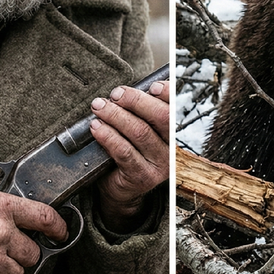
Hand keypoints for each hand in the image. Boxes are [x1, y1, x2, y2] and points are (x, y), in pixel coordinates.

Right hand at [0, 179, 66, 273]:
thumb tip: (11, 187)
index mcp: (2, 207)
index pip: (46, 218)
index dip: (59, 228)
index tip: (61, 233)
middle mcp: (1, 233)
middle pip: (33, 253)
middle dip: (23, 253)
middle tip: (7, 249)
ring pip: (18, 273)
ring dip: (8, 270)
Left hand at [90, 79, 169, 231]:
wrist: (121, 188)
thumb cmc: (130, 151)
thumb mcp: (141, 131)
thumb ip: (142, 112)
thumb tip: (129, 88)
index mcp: (175, 133)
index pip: (177, 109)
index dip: (168, 94)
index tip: (153, 86)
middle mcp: (173, 150)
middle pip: (161, 117)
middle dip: (136, 101)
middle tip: (116, 93)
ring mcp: (159, 165)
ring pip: (140, 132)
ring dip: (116, 115)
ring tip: (99, 107)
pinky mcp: (142, 176)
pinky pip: (124, 151)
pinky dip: (108, 136)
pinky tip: (96, 127)